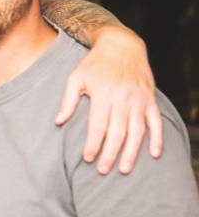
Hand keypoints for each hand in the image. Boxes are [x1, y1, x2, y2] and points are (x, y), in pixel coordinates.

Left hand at [56, 28, 162, 173]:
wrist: (122, 45)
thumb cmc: (94, 64)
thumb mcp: (76, 77)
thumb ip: (68, 100)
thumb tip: (58, 122)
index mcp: (103, 94)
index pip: (98, 125)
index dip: (93, 143)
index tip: (87, 158)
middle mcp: (123, 98)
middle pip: (117, 132)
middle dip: (110, 154)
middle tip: (103, 170)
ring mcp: (139, 99)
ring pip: (137, 131)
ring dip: (131, 152)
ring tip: (124, 169)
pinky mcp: (150, 99)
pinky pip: (155, 122)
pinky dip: (157, 138)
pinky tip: (153, 154)